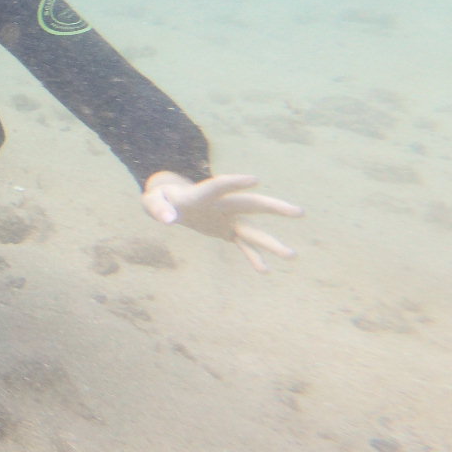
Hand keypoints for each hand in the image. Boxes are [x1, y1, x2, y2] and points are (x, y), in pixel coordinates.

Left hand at [142, 170, 302, 271]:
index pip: (220, 186)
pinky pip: (243, 245)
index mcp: (202, 194)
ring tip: (292, 256)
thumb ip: (158, 208)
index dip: (235, 182)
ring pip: (253, 230)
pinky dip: (253, 257)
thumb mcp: (152, 201)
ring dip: (271, 243)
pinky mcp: (227, 231)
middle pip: (250, 204)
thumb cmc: (161, 199)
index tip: (255, 179)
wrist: (171, 202)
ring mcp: (227, 218)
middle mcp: (221, 205)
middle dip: (274, 208)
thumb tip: (168, 220)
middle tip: (299, 212)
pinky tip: (264, 271)